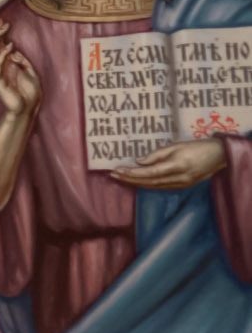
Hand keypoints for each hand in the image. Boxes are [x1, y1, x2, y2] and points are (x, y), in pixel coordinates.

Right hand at [0, 26, 40, 120]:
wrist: (27, 108)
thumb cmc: (29, 92)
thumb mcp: (30, 71)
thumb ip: (21, 60)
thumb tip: (12, 50)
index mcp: (6, 65)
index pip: (0, 47)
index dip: (1, 35)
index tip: (4, 23)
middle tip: (3, 23)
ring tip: (5, 31)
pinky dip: (1, 56)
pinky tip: (9, 47)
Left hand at [110, 138, 228, 190]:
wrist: (219, 156)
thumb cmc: (197, 147)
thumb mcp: (176, 146)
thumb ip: (157, 155)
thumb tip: (139, 162)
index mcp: (177, 166)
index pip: (149, 173)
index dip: (132, 173)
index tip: (117, 170)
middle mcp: (179, 178)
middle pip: (148, 182)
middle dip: (129, 179)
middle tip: (113, 175)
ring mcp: (181, 184)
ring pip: (153, 186)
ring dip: (135, 183)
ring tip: (121, 177)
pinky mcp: (182, 186)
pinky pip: (160, 187)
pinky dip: (146, 184)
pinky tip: (136, 181)